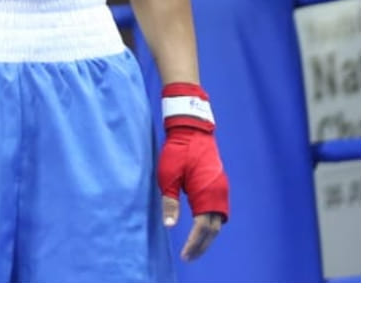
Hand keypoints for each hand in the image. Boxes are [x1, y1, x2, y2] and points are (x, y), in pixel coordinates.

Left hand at [158, 82, 227, 260]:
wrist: (192, 131)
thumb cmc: (177, 152)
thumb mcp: (167, 177)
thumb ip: (169, 203)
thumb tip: (170, 226)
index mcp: (206, 194)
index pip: (203, 228)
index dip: (194, 244)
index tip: (185, 256)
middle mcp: (218, 194)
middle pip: (213, 229)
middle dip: (202, 245)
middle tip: (189, 257)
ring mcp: (221, 190)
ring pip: (218, 221)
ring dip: (207, 235)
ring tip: (194, 247)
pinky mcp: (220, 185)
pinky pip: (218, 211)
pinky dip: (211, 223)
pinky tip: (201, 229)